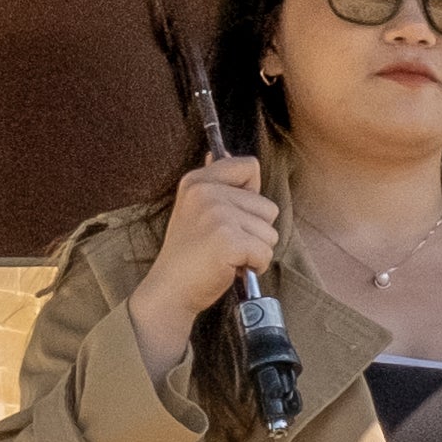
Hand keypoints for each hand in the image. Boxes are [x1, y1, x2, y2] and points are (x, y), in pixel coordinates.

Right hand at [129, 154, 280, 379]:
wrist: (171, 290)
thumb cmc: (188, 254)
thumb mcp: (194, 208)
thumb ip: (212, 180)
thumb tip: (219, 151)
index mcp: (198, 181)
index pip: (249, 166)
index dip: (251, 194)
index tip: (232, 214)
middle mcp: (207, 193)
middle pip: (268, 206)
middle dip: (255, 231)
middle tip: (225, 244)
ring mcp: (218, 216)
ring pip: (270, 232)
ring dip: (255, 250)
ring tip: (227, 256)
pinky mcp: (229, 241)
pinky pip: (265, 253)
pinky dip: (255, 266)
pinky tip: (232, 268)